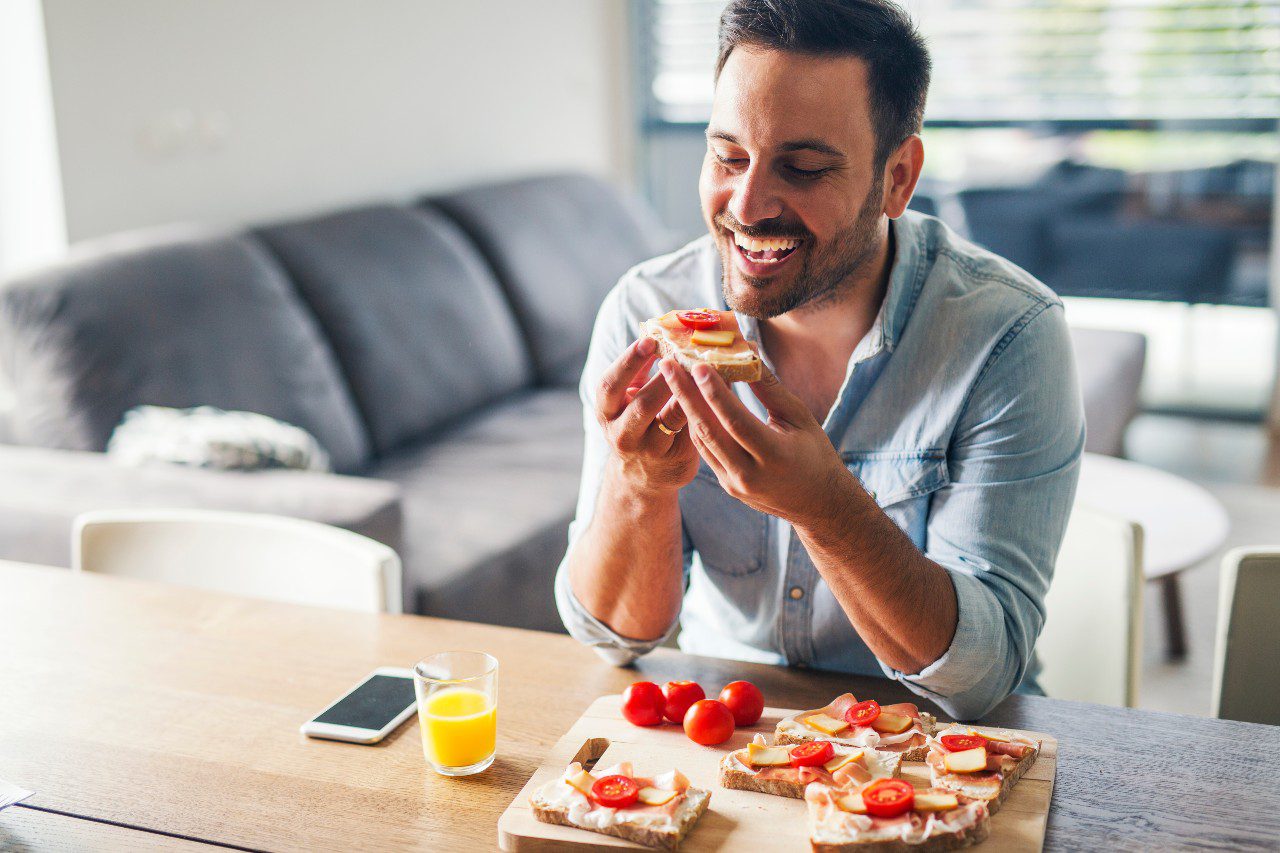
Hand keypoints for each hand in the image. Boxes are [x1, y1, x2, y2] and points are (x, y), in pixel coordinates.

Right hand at [596, 337, 698, 493]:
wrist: (643, 475)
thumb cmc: (638, 424)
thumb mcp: (629, 399)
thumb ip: (639, 372)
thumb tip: (659, 333)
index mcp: (607, 411)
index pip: (610, 385)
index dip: (629, 362)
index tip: (649, 340)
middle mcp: (621, 434)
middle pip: (640, 405)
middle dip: (663, 378)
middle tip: (683, 354)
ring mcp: (648, 450)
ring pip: (670, 419)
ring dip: (689, 392)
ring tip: (703, 368)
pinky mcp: (675, 460)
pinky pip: (692, 430)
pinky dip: (705, 406)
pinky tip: (718, 388)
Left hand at [658, 358, 857, 523]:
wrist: (817, 504)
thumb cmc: (814, 453)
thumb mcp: (799, 417)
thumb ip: (770, 388)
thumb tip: (747, 353)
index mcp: (775, 456)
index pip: (737, 421)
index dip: (716, 393)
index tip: (698, 366)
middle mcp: (750, 474)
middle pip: (710, 430)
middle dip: (685, 395)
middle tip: (667, 365)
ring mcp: (735, 483)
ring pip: (702, 441)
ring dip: (685, 407)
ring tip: (672, 377)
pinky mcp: (727, 486)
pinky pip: (705, 451)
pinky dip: (696, 424)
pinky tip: (687, 400)